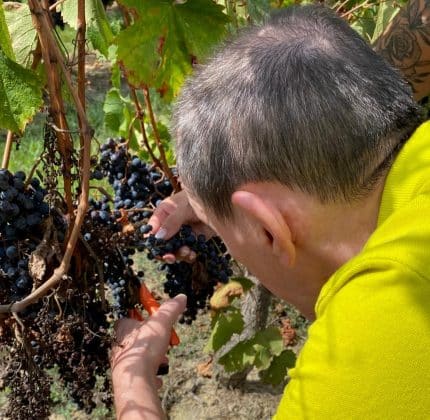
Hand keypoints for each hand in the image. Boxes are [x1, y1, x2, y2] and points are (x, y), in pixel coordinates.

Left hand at [111, 295, 186, 419]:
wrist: (136, 379)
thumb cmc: (145, 347)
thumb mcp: (162, 322)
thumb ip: (170, 309)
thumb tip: (181, 297)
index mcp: (123, 328)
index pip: (127, 319)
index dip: (140, 318)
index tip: (154, 321)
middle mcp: (118, 345)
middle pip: (136, 339)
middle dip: (151, 341)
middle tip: (163, 342)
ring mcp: (122, 363)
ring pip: (139, 357)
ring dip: (153, 358)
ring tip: (164, 360)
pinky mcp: (128, 379)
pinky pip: (140, 375)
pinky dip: (151, 375)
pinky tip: (158, 377)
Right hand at [147, 190, 214, 263]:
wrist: (222, 202)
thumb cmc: (201, 197)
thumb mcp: (184, 207)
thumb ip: (172, 222)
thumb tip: (158, 237)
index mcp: (164, 212)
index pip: (152, 228)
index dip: (151, 239)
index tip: (157, 248)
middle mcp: (170, 224)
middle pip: (161, 242)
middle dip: (165, 251)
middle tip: (171, 257)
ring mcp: (182, 232)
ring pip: (173, 248)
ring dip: (178, 254)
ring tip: (187, 253)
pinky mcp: (193, 239)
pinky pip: (186, 251)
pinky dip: (188, 255)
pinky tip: (192, 255)